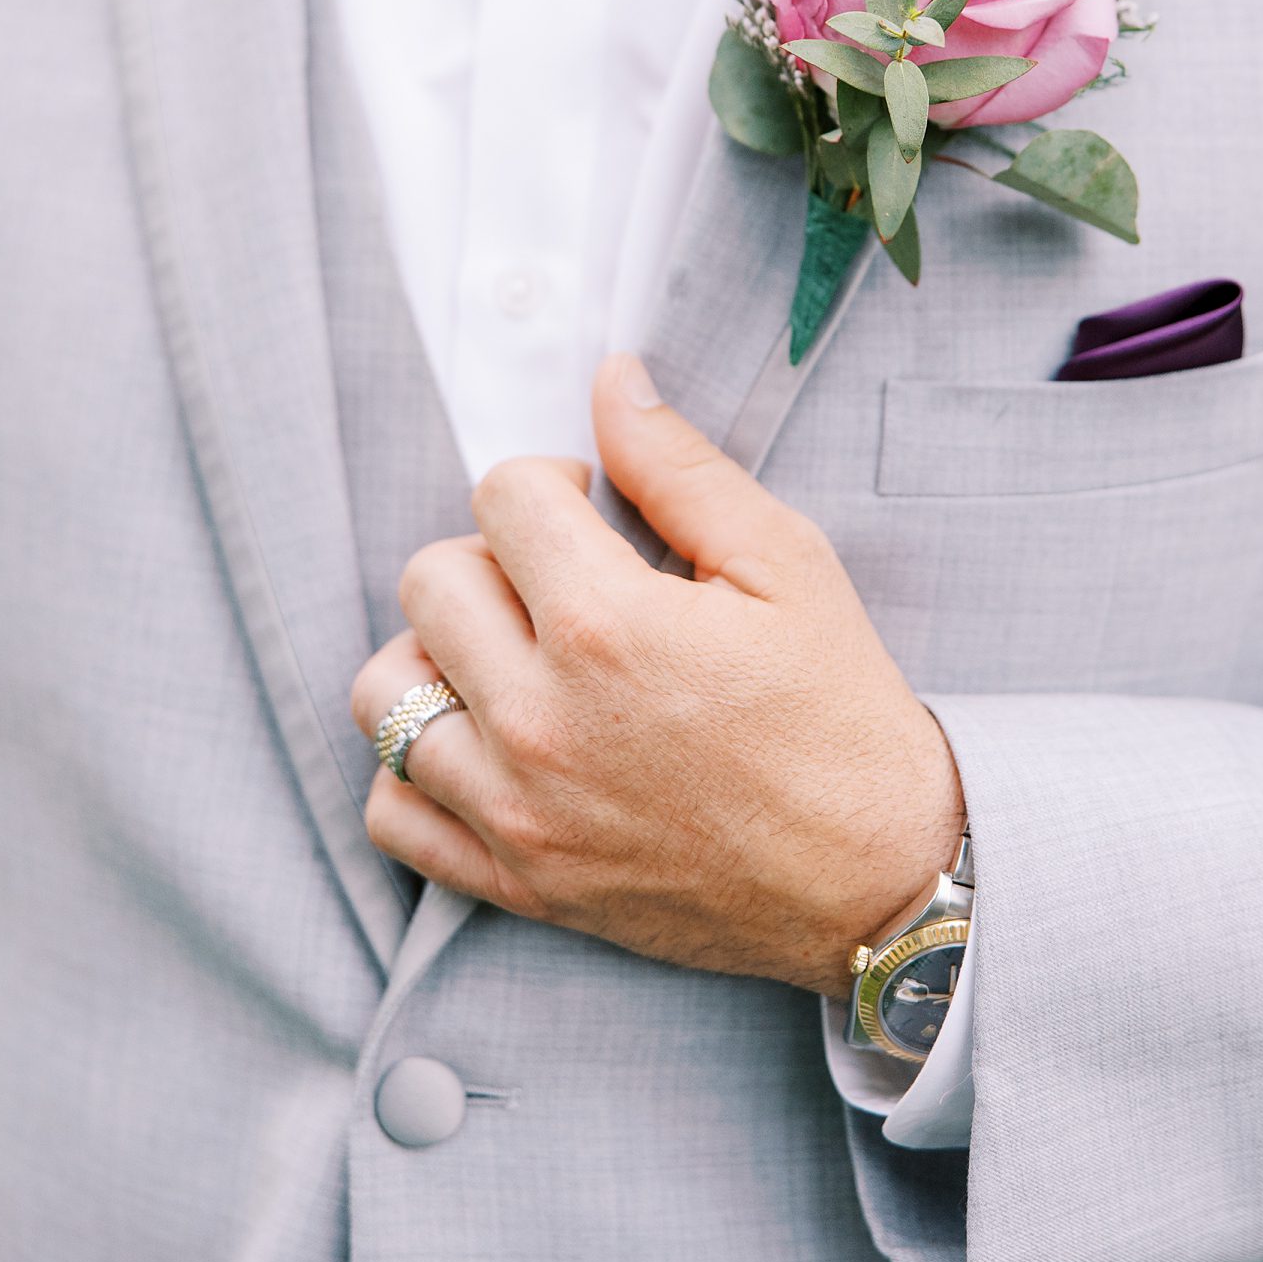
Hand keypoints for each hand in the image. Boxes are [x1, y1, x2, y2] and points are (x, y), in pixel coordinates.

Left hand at [350, 355, 964, 997]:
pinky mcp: (517, 880)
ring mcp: (518, 809)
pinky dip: (417, 769)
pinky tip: (485, 742)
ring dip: (438, 655)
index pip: (502, 496)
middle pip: (429, 580)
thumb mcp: (786, 564)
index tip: (588, 510)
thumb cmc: (840, 715)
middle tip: (559, 582)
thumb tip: (611, 380)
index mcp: (607, 625)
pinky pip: (392, 812)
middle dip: (491, 557)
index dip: (550, 482)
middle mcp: (540, 718)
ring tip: (511, 659)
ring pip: (384, 691)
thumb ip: (680, 467)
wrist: (878, 880)